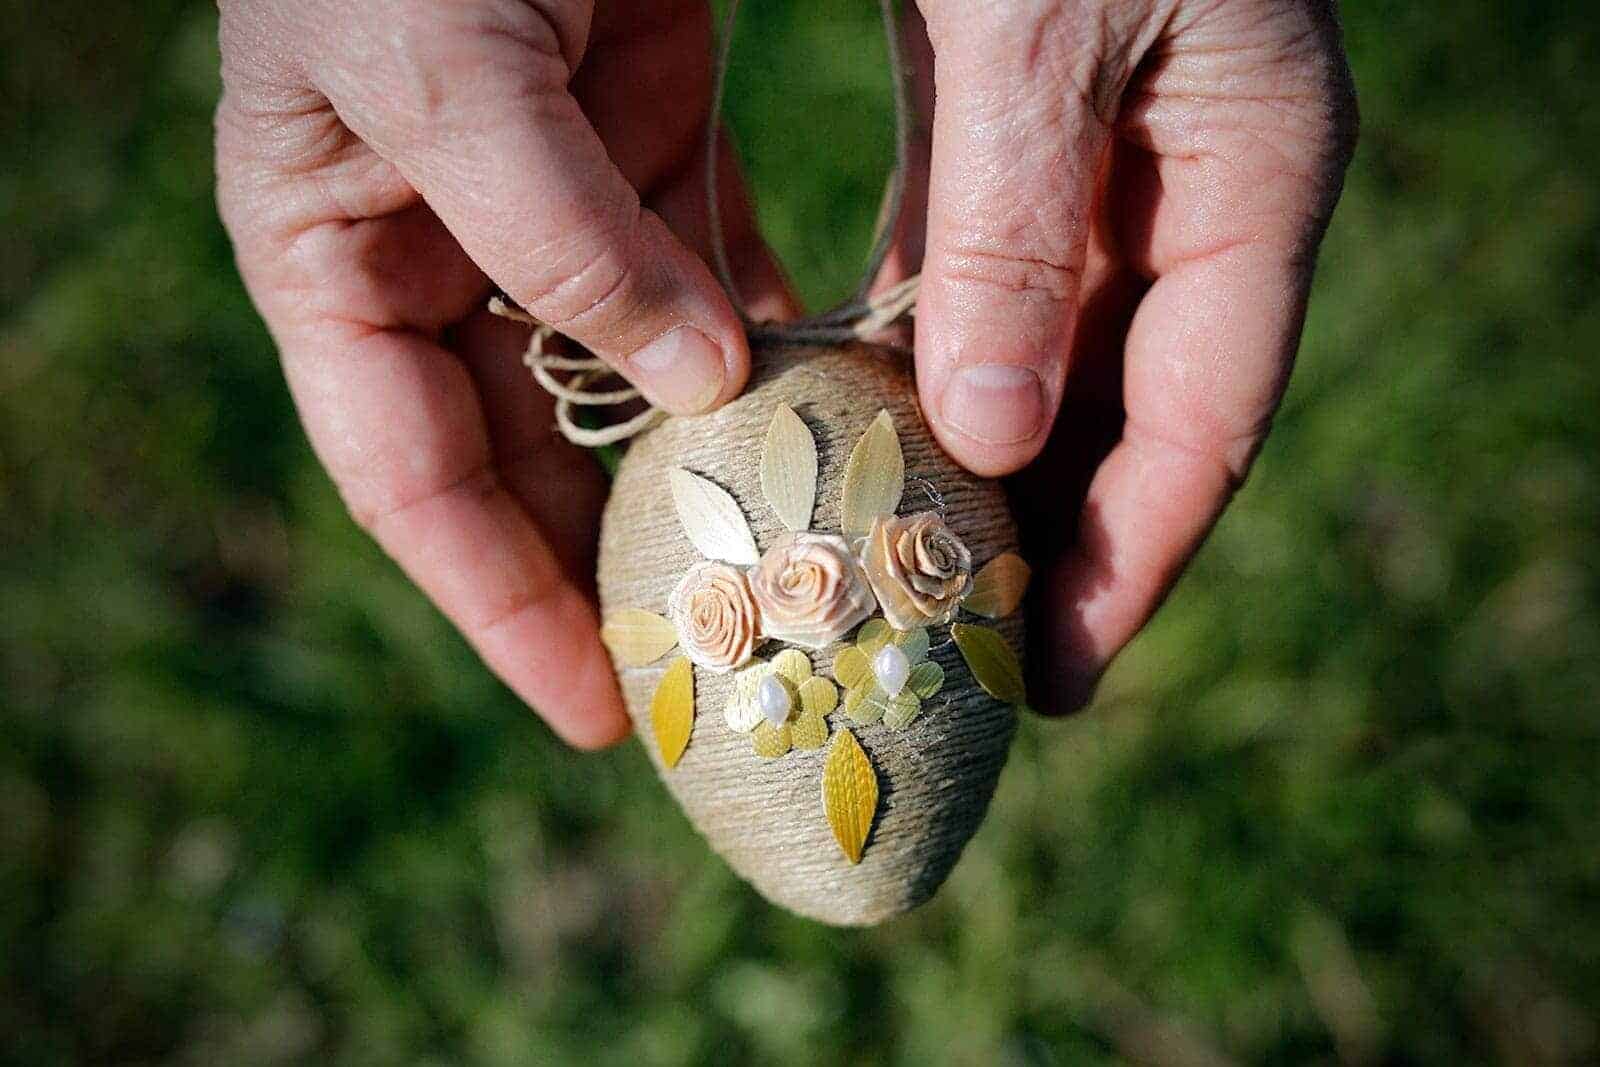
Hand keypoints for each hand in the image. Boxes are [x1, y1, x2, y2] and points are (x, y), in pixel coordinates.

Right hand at [215, 0, 796, 746]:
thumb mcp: (442, 68)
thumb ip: (556, 234)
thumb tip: (694, 386)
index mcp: (333, 254)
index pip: (410, 478)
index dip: (497, 602)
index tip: (595, 711)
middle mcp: (438, 245)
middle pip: (527, 453)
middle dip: (614, 558)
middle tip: (717, 662)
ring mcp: (549, 197)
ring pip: (627, 378)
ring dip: (706, 466)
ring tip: (794, 568)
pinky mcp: (641, 136)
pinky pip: (707, 273)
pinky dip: (767, 342)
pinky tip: (835, 409)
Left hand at [878, 0, 1356, 709]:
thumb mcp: (1030, 31)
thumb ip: (1015, 232)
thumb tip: (999, 440)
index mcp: (1253, 168)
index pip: (1209, 413)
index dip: (1135, 553)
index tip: (1059, 673)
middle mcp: (1198, 184)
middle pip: (1137, 408)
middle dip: (1063, 538)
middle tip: (981, 659)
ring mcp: (1114, 163)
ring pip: (1060, 359)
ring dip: (996, 470)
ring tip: (922, 580)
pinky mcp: (1023, 133)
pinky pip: (989, 283)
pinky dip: (935, 365)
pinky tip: (871, 436)